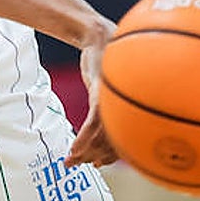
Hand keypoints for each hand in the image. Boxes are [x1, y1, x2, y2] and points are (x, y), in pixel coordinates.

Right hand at [65, 19, 119, 167]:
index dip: (113, 155)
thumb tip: (105, 119)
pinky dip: (82, 139)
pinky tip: (73, 151)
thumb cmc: (105, 60)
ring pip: (100, 138)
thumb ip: (108, 101)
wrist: (99, 36)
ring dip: (84, 153)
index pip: (125, 140)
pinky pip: (92, 124)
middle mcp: (124, 107)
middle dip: (97, 157)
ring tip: (71, 161)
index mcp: (129, 108)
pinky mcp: (100, 94)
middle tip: (82, 165)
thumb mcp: (106, 84)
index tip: (99, 164)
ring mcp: (112, 102)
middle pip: (113, 142)